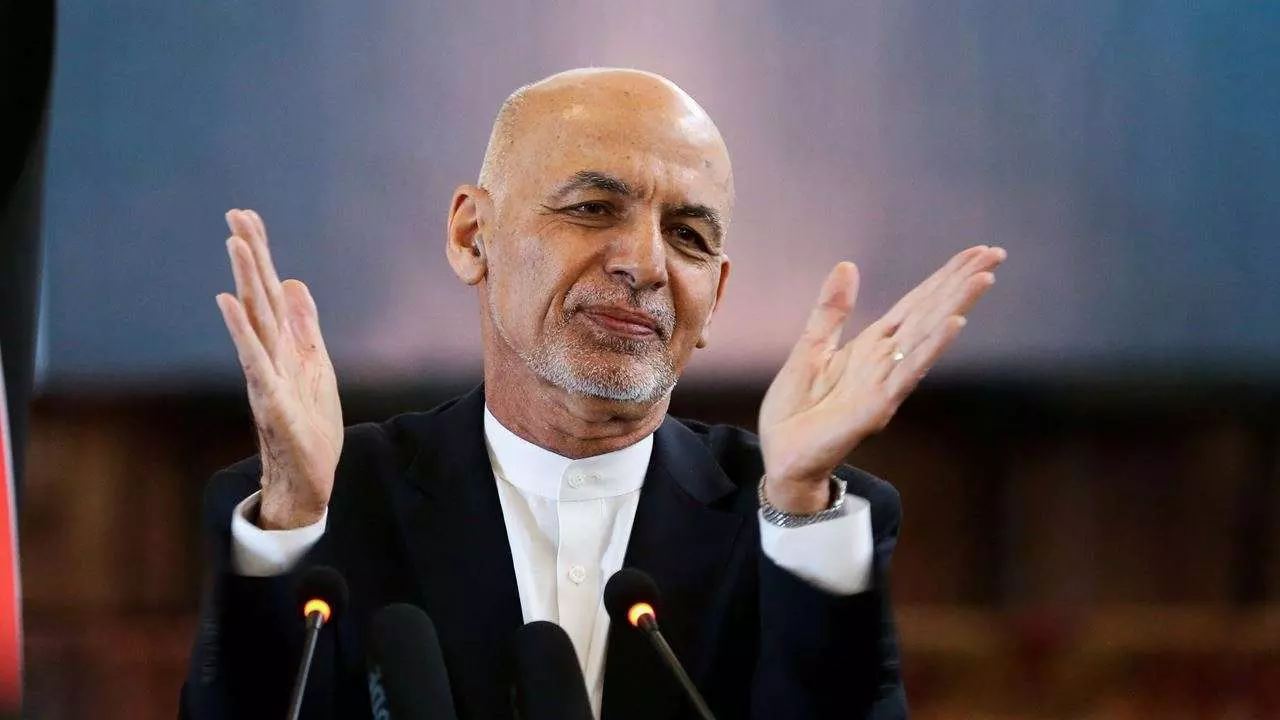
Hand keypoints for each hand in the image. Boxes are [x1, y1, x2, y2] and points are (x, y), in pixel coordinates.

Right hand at [216, 209, 342, 529]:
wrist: (308, 478)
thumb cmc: (308, 425)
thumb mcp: (316, 367)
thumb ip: (304, 327)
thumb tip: (294, 283)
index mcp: (283, 346)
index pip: (270, 291)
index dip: (261, 254)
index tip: (247, 217)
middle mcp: (269, 355)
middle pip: (258, 297)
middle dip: (249, 255)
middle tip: (235, 215)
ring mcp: (267, 374)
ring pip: (255, 320)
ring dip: (245, 280)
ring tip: (234, 243)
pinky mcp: (272, 398)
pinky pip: (254, 359)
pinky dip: (242, 329)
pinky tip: (228, 301)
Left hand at [758, 246, 1005, 512]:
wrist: (782, 456)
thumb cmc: (798, 409)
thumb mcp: (811, 347)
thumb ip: (832, 310)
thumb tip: (848, 265)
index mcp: (872, 345)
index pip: (917, 303)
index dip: (945, 277)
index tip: (977, 252)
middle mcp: (887, 361)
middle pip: (930, 313)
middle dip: (962, 284)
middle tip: (996, 254)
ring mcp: (886, 383)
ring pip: (927, 338)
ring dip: (956, 308)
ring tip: (984, 279)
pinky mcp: (876, 406)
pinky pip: (908, 373)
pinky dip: (931, 348)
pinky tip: (954, 325)